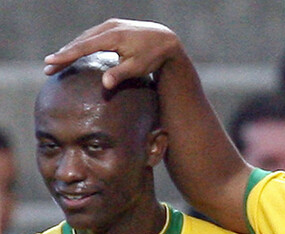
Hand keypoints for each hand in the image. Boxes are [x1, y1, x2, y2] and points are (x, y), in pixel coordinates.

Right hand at [43, 18, 180, 89]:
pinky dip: (81, 44)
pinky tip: (74, 52)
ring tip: (57, 62)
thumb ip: (120, 74)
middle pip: (80, 41)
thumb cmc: (153, 56)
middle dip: (63, 54)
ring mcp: (110, 25)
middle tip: (48, 67)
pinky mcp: (112, 26)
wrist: (166, 39)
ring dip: (70, 49)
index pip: (83, 47)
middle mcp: (108, 27)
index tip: (50, 62)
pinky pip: (92, 36)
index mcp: (113, 37)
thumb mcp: (138, 67)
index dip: (66, 55)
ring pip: (84, 37)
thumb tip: (104, 85)